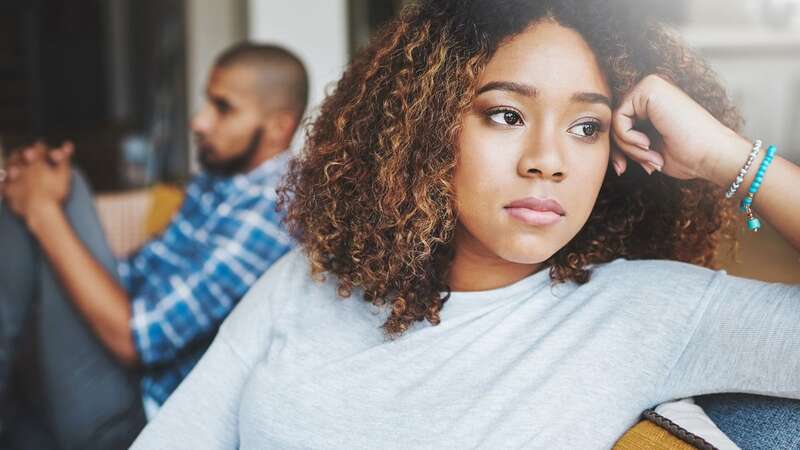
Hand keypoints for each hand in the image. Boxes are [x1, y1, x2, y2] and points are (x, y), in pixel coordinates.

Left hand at [1, 141, 73, 222]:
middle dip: (22, 152)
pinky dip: (3, 183)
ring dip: (11, 164)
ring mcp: (13, 180)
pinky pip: (3, 185)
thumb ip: (65, 158)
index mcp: (36, 162)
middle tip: (26, 153)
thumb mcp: (64, 174)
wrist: (40, 211)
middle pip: (18, 155)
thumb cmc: (54, 192)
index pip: (38, 149)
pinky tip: (4, 183)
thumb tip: (68, 144)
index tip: (43, 145)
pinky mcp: (9, 193)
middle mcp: (22, 168)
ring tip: (14, 166)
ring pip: (8, 167)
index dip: (41, 146)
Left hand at [611, 74, 740, 179]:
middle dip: (621, 150)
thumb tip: (607, 150)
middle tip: (643, 166)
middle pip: (614, 122)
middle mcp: (651, 91)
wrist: (712, 155)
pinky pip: (618, 117)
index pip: (619, 125)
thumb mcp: (648, 151)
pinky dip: (627, 138)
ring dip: (628, 147)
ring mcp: (650, 86)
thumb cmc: (688, 156)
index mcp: (652, 105)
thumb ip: (628, 143)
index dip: (617, 150)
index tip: (622, 169)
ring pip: (615, 121)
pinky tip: (648, 144)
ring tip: (651, 157)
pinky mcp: (649, 88)